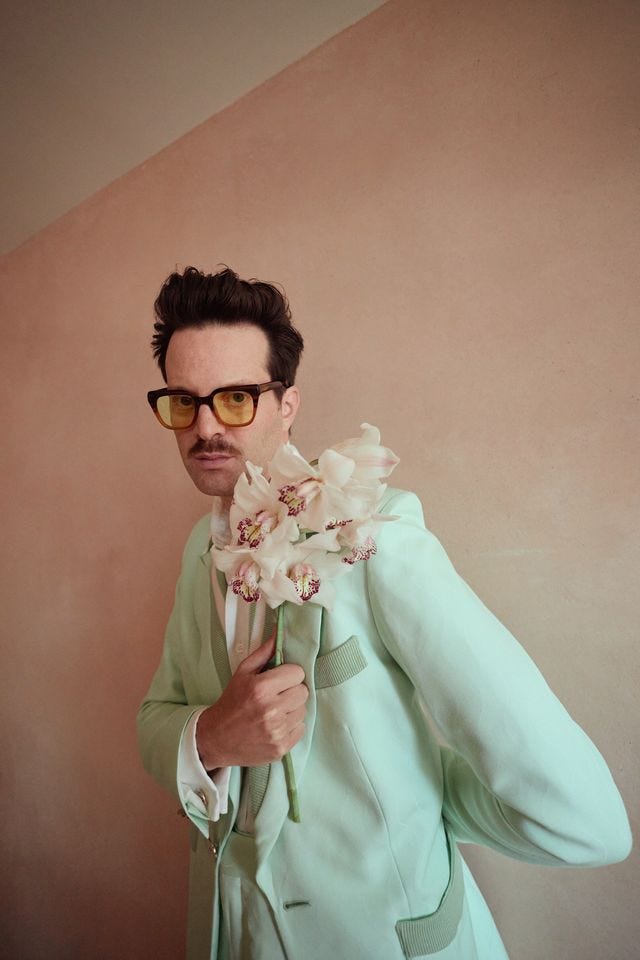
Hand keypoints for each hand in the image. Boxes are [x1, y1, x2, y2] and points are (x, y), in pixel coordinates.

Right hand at [196, 633, 308, 768]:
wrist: (216, 738)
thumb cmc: (231, 702)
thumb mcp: (243, 673)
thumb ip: (264, 652)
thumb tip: (281, 632)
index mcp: (261, 688)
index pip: (298, 673)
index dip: (289, 674)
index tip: (279, 679)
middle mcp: (271, 710)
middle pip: (303, 692)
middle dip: (292, 691)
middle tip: (277, 695)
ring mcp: (276, 731)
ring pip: (303, 711)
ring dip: (292, 709)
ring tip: (274, 711)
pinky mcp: (281, 748)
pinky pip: (300, 729)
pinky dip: (291, 726)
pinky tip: (275, 725)